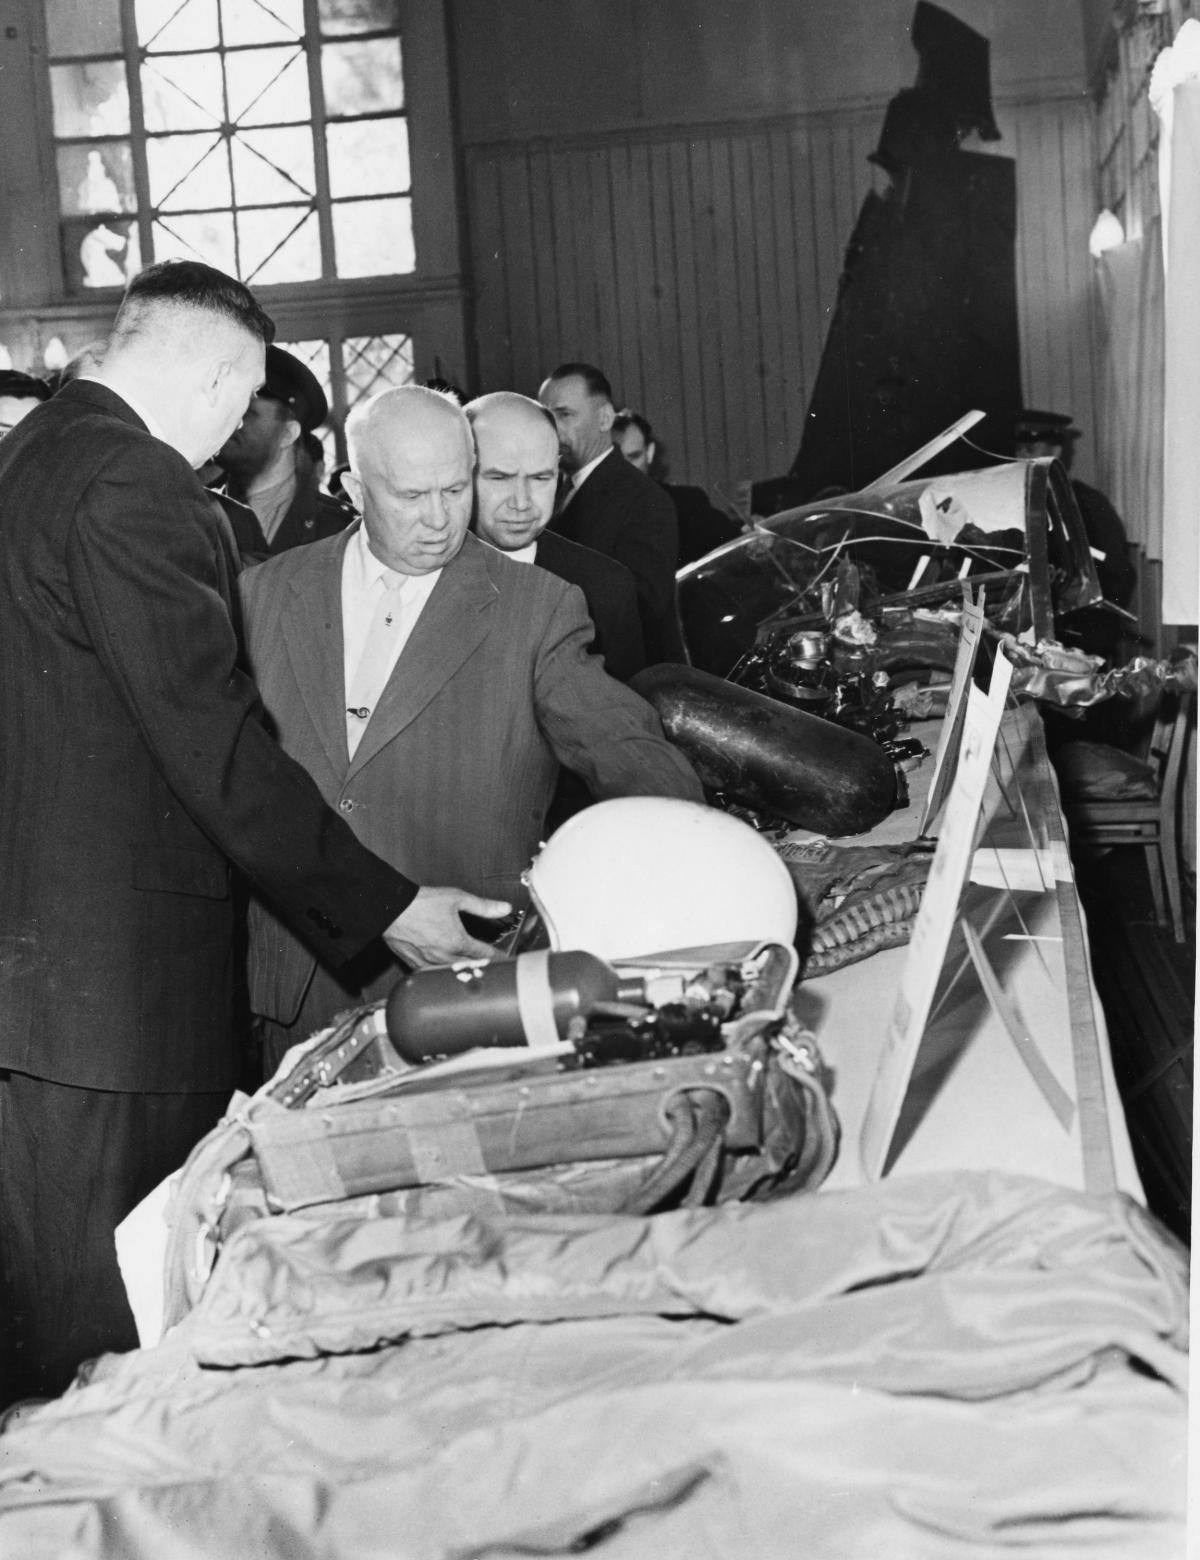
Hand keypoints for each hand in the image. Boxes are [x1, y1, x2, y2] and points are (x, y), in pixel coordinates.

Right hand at [383, 886, 511, 968]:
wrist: (391, 909)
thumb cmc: (421, 903)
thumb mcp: (456, 898)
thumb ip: (483, 906)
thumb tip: (504, 908)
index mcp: (458, 942)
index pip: (486, 955)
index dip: (498, 957)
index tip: (505, 959)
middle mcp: (445, 957)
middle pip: (472, 968)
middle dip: (484, 967)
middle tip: (493, 966)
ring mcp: (429, 964)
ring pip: (453, 975)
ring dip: (464, 972)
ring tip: (473, 970)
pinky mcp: (415, 966)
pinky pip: (434, 976)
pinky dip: (444, 974)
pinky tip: (448, 970)